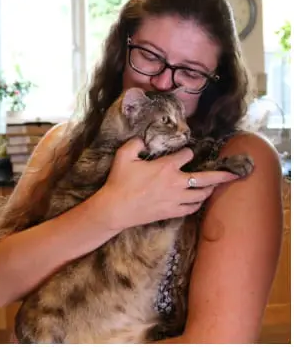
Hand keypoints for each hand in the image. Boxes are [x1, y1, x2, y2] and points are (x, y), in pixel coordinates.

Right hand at [94, 137, 238, 230]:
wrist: (116, 208)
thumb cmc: (119, 181)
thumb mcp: (123, 156)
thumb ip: (136, 143)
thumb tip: (144, 140)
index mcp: (166, 166)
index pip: (187, 155)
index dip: (187, 152)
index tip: (184, 153)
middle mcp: (176, 182)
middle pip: (205, 177)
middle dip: (221, 174)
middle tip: (234, 173)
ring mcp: (176, 199)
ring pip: (201, 194)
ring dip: (209, 189)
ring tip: (215, 185)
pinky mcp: (172, 211)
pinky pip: (192, 208)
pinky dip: (197, 203)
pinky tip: (198, 200)